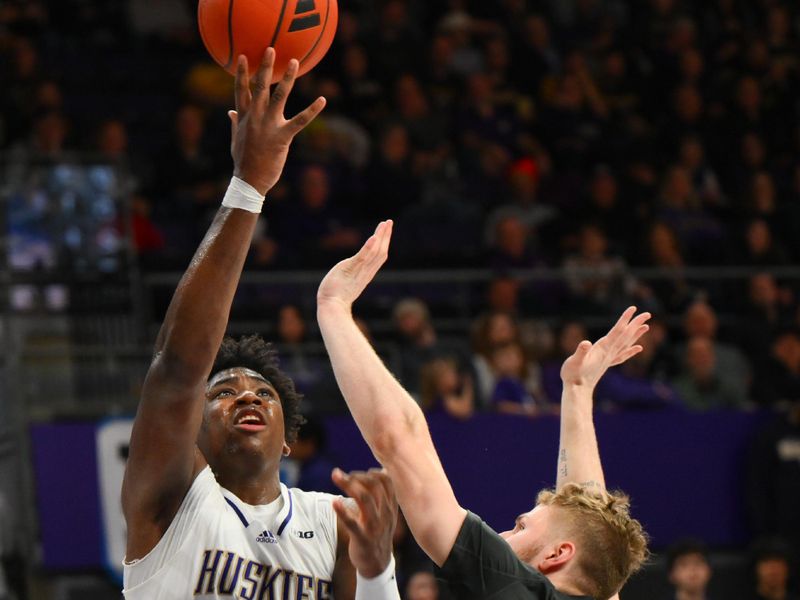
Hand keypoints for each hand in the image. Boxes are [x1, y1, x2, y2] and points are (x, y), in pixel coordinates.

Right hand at [229, 48, 325, 194]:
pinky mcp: (282, 137)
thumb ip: (235, 124)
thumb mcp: (236, 140)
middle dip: (265, 67)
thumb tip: (230, 112)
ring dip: (287, 78)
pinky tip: (322, 99)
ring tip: (294, 62)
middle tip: (270, 48)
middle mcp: (255, 117)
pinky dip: (312, 110)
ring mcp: (268, 126)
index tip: (244, 56)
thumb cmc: (243, 162)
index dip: (242, 73)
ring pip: (279, 97)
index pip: (241, 90)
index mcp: (244, 117)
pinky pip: (300, 121)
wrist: (249, 181)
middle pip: (259, 87)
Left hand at [317, 220, 392, 310]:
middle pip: (380, 252)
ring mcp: (359, 271)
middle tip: (390, 221)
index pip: (379, 256)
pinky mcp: (350, 270)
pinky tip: (373, 237)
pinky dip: (368, 248)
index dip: (384, 243)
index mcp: (366, 274)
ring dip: (380, 237)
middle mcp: (366, 272)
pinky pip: (362, 258)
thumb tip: (351, 274)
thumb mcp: (348, 283)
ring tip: (385, 224)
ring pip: (374, 252)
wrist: (332, 307)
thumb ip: (352, 276)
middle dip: (385, 236)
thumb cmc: (336, 297)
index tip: (386, 230)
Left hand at [332, 467, 397, 577]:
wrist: (377, 565)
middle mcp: (385, 514)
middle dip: (356, 476)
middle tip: (340, 475)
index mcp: (390, 507)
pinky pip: (352, 522)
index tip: (357, 473)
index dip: (372, 473)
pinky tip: (334, 501)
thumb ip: (384, 494)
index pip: (386, 482)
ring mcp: (374, 526)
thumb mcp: (386, 514)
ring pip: (364, 499)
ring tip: (335, 476)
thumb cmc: (378, 534)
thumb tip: (382, 470)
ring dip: (348, 484)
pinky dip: (342, 511)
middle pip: (374, 486)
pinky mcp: (362, 538)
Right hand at [560, 307, 650, 388]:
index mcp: (603, 349)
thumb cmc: (573, 376)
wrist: (578, 392)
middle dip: (636, 324)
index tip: (633, 309)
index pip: (617, 331)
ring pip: (626, 344)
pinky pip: (623, 355)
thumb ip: (580, 353)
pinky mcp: (607, 364)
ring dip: (636, 334)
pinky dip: (631, 350)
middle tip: (648, 314)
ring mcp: (609, 359)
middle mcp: (609, 353)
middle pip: (625, 336)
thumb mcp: (574, 362)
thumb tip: (585, 344)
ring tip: (646, 327)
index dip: (625, 319)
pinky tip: (638, 348)